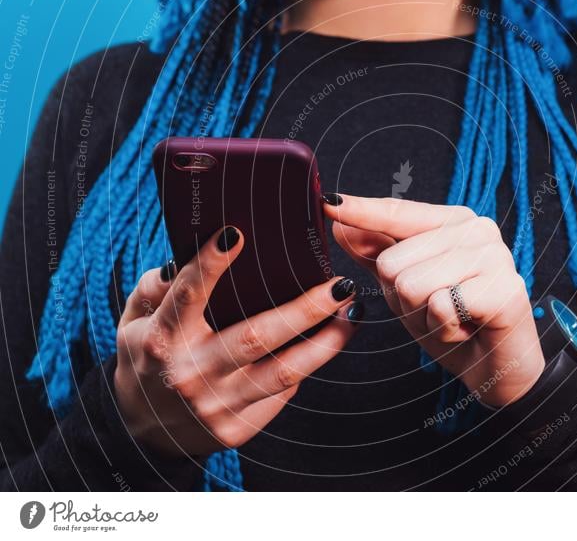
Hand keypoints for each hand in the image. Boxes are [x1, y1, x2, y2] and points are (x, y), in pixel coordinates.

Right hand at [114, 226, 358, 455]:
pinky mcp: (237, 428)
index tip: (237, 234)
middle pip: (256, 336)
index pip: (188, 295)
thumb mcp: (134, 321)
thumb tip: (184, 260)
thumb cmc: (148, 359)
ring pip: (283, 371)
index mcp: (163, 338)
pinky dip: (309, 365)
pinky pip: (281, 392)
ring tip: (353, 312)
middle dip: (304, 309)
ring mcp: (217, 405)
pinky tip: (332, 340)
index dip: (211, 265)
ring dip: (326, 341)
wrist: (146, 432)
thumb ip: (155, 287)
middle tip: (340, 284)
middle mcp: (191, 373)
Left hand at [324, 195, 544, 406]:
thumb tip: (341, 224)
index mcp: (455, 221)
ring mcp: (495, 257)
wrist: (497, 368)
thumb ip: (376, 254)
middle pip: (393, 261)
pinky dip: (443, 329)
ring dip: (424, 317)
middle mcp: (478, 230)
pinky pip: (440, 307)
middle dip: (404, 299)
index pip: (398, 212)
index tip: (328, 201)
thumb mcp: (406, 288)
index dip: (361, 211)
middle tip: (438, 308)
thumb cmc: (454, 322)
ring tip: (452, 319)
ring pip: (412, 285)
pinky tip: (467, 329)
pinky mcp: (505, 289)